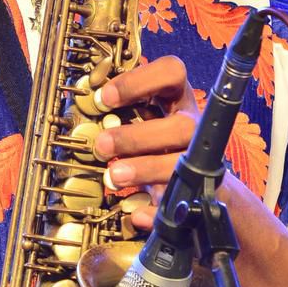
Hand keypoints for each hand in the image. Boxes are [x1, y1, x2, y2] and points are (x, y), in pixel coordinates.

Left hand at [93, 55, 198, 229]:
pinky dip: (157, 212)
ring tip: (113, 176)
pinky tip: (135, 214)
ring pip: (183, 163)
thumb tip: (85, 105)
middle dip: (137, 136)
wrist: (203, 188)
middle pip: (181, 126)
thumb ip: (120, 110)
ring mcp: (200, 162)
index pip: (173, 72)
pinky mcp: (199, 196)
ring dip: (145, 169)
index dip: (140, 81)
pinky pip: (183, 205)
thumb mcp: (145, 118)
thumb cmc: (160, 143)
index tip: (105, 97)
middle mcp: (195, 127)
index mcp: (178, 100)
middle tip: (102, 145)